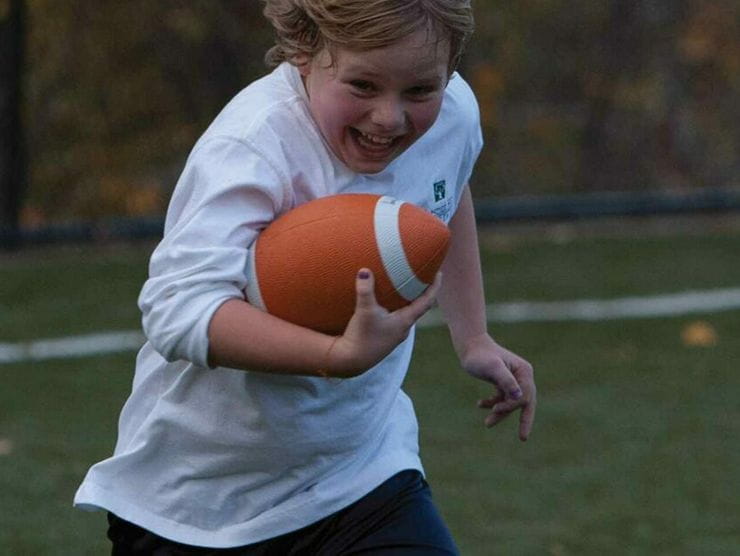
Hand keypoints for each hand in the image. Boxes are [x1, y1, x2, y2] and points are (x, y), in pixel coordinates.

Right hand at [327, 269, 441, 377]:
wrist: (350, 362)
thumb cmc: (361, 337)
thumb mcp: (364, 311)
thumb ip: (365, 290)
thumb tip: (365, 271)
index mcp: (405, 321)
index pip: (427, 302)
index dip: (434, 287)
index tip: (439, 273)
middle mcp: (403, 328)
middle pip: (418, 307)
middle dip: (421, 291)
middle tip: (421, 275)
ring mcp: (394, 334)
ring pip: (406, 313)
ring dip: (408, 300)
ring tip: (405, 285)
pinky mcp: (384, 337)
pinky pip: (396, 318)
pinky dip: (396, 307)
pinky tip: (387, 302)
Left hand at [461, 334, 535, 440]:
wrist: (469, 346)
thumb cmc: (479, 356)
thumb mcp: (492, 368)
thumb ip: (506, 381)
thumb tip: (520, 398)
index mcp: (524, 371)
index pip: (525, 396)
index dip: (513, 406)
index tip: (496, 410)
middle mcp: (521, 375)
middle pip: (524, 402)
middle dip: (521, 419)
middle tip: (523, 438)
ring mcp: (512, 379)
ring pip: (510, 402)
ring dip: (500, 413)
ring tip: (487, 424)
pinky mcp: (502, 381)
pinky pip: (501, 398)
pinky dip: (492, 403)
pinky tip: (480, 405)